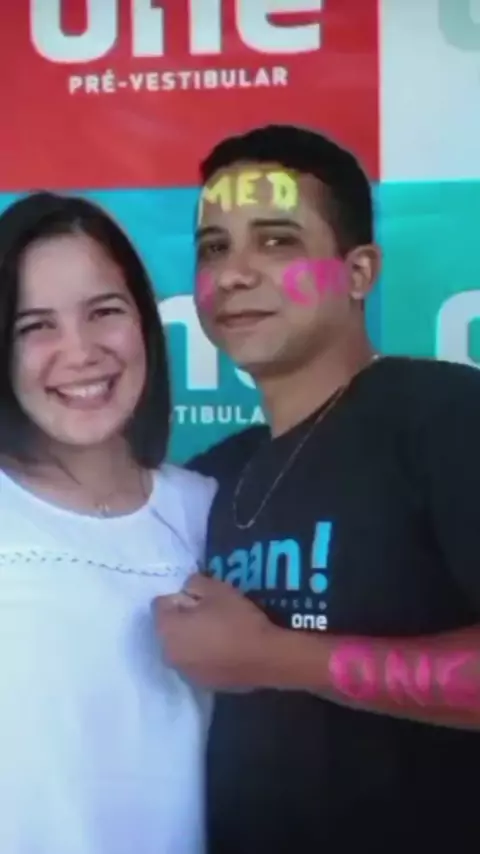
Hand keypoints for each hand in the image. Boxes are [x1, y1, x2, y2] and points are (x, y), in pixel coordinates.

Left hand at [153, 574, 278, 689]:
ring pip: (181, 646)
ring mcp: (183, 672)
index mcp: (167, 629)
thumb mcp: (217, 589)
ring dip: (192, 638)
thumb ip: (194, 583)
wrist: (265, 659)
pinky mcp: (200, 684)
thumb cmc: (238, 620)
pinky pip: (194, 662)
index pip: (160, 604)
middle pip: (168, 628)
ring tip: (218, 633)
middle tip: (210, 613)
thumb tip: (187, 589)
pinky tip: (223, 650)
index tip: (200, 598)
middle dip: (183, 618)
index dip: (179, 597)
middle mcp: (168, 653)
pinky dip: (202, 655)